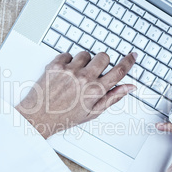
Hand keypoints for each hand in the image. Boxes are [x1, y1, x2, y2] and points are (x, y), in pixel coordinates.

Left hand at [16, 51, 136, 138]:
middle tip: (94, 72)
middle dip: (102, 63)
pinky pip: (68, 54)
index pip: (119, 71)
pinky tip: (65, 73)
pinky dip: (68, 61)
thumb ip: (112, 97)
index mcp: (95, 90)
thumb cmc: (65, 117)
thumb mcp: (93, 112)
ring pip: (86, 54)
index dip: (128, 62)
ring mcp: (69, 70)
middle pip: (104, 57)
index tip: (132, 55)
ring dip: (84, 62)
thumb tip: (129, 87)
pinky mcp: (55, 65)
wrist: (38, 117)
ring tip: (76, 75)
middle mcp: (84, 78)